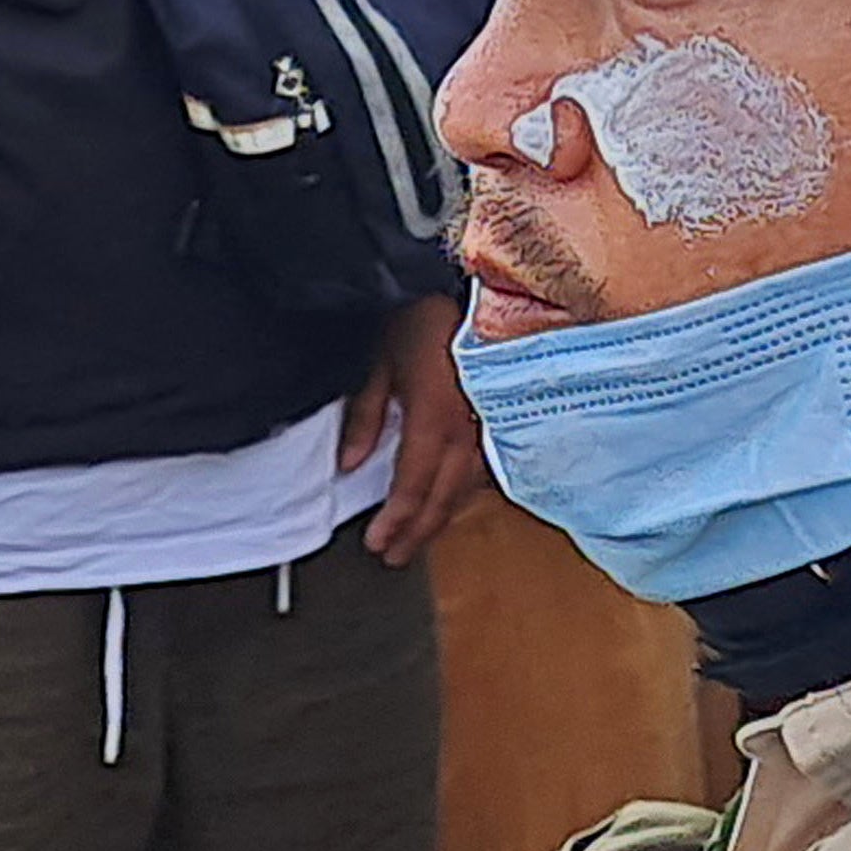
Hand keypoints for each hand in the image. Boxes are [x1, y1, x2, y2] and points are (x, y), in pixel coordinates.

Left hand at [347, 290, 485, 565]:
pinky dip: (461, 495)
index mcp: (434, 418)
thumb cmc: (426, 321)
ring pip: (464, 492)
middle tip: (394, 556)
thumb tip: (351, 463)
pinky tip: (448, 503)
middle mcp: (467, 432)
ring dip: (439, 520)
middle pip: (441, 499)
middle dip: (416, 533)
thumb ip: (366, 415)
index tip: (377, 543)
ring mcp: (489, 430)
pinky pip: (481, 473)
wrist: (475, 295)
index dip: (395, 521)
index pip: (413, 486)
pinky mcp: (499, 424)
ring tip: (416, 539)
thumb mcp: (381, 362)